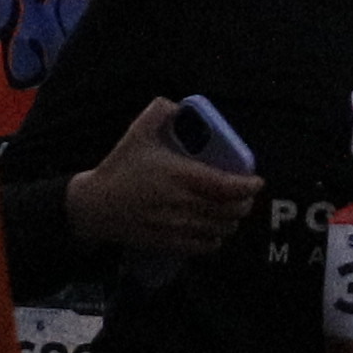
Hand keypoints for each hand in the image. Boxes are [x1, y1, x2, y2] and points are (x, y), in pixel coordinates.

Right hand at [66, 95, 261, 257]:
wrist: (95, 206)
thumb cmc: (120, 168)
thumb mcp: (137, 133)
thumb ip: (159, 112)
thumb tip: (181, 106)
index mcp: (179, 176)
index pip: (225, 186)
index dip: (247, 186)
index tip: (257, 181)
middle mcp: (182, 205)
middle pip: (229, 210)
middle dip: (244, 203)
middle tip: (245, 194)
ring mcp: (177, 228)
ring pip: (220, 229)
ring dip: (232, 220)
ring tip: (232, 209)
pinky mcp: (170, 244)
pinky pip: (206, 247)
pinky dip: (217, 237)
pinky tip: (215, 228)